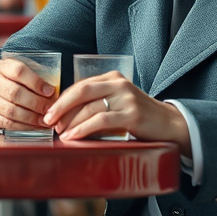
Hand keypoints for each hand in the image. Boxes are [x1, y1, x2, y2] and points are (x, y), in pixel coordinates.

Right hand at [0, 57, 58, 132]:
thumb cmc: (19, 81)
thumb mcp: (26, 73)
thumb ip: (38, 78)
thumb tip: (55, 91)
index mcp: (3, 66)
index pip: (19, 71)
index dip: (36, 82)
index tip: (50, 91)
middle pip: (15, 93)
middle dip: (36, 102)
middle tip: (50, 108)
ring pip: (11, 110)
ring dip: (32, 117)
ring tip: (46, 119)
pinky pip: (8, 123)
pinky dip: (25, 126)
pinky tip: (37, 125)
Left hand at [43, 72, 191, 156]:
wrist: (169, 124)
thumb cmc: (139, 116)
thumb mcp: (118, 102)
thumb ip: (98, 102)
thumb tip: (65, 115)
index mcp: (114, 78)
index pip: (80, 85)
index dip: (62, 99)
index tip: (49, 113)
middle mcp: (119, 84)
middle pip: (81, 92)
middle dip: (60, 107)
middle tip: (47, 121)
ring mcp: (126, 98)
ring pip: (90, 108)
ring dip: (71, 122)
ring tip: (61, 134)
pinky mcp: (132, 114)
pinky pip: (101, 121)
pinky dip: (83, 129)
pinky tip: (74, 137)